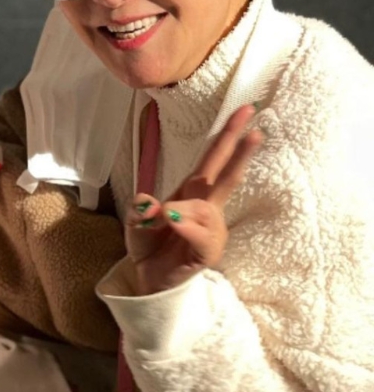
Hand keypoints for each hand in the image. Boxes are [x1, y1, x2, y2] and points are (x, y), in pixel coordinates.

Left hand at [126, 105, 262, 294]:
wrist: (150, 281)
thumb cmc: (149, 247)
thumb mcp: (136, 223)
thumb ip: (141, 211)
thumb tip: (148, 203)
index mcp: (190, 191)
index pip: (212, 157)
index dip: (227, 134)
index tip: (245, 109)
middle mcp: (204, 207)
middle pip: (226, 174)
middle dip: (239, 152)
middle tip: (256, 130)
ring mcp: (210, 229)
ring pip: (206, 208)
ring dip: (184, 208)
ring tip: (165, 217)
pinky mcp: (207, 251)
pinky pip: (202, 235)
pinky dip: (186, 226)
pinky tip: (173, 222)